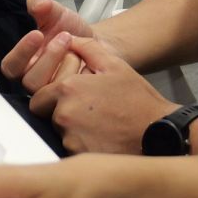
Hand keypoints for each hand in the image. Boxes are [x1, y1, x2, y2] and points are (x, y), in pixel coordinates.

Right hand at [0, 0, 97, 95]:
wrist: (96, 43)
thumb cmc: (70, 30)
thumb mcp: (54, 12)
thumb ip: (40, 2)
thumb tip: (38, 2)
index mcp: (24, 62)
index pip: (10, 67)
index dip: (21, 52)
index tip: (37, 34)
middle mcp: (36, 80)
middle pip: (31, 82)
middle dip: (50, 57)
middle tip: (65, 37)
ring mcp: (54, 93)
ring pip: (50, 91)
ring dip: (65, 66)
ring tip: (76, 47)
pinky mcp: (72, 99)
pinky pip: (73, 96)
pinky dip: (82, 75)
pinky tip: (88, 60)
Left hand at [39, 34, 175, 154]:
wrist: (159, 132)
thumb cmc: (138, 100)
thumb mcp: (115, 65)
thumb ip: (88, 48)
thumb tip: (70, 40)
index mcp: (68, 88)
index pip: (38, 97)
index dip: (51, 98)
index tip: (69, 99)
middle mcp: (65, 114)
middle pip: (45, 116)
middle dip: (57, 113)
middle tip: (83, 112)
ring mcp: (71, 138)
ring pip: (59, 134)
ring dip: (71, 130)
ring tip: (96, 126)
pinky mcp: (80, 157)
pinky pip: (71, 150)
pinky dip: (82, 145)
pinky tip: (100, 139)